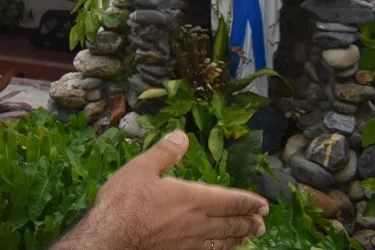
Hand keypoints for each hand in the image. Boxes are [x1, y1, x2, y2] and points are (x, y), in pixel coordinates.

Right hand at [53, 131, 267, 249]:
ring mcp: (190, 242)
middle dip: (249, 222)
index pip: (230, 201)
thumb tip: (182, 136)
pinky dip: (221, 249)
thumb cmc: (124, 202)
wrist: (110, 239)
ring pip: (223, 241)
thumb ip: (165, 153)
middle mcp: (197, 223)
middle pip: (232, 224)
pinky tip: (219, 248)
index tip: (263, 204)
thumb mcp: (140, 169)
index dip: (248, 202)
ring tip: (250, 235)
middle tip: (262, 222)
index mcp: (192, 199)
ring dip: (239, 237)